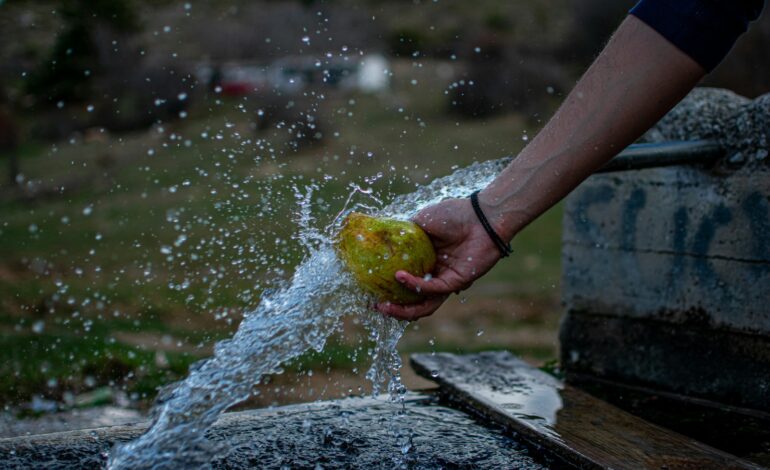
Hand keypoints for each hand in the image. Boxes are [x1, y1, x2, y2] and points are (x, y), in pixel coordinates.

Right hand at [375, 197, 503, 320]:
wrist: (479, 215)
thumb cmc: (453, 215)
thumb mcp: (419, 221)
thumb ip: (401, 234)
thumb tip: (379, 238)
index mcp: (426, 262)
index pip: (405, 283)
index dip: (389, 290)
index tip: (371, 291)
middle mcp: (434, 274)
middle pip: (413, 300)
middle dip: (394, 308)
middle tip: (376, 306)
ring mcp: (445, 280)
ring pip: (423, 304)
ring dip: (404, 310)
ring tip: (384, 307)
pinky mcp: (456, 282)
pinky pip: (433, 289)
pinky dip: (415, 285)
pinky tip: (400, 277)